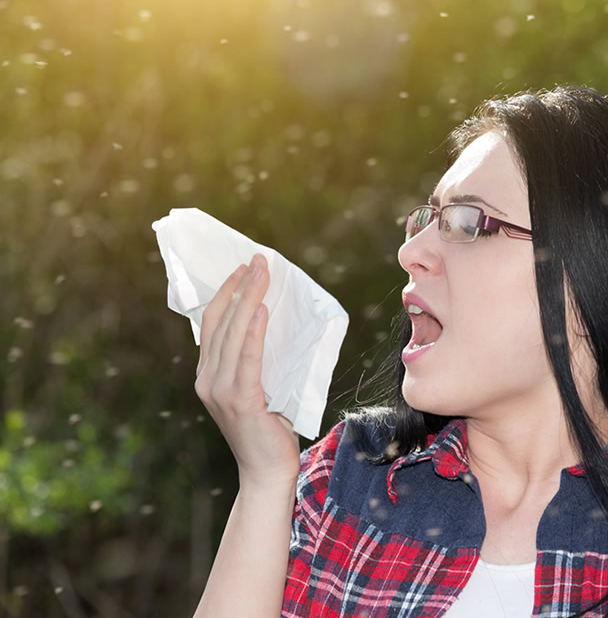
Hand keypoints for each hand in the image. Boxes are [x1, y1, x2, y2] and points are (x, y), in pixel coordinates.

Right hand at [194, 254, 300, 491]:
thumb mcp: (261, 387)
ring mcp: (219, 391)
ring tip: (263, 273)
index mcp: (208, 375)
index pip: (213, 324)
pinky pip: (247, 359)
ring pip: (233, 334)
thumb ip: (258, 361)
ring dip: (249, 299)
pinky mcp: (239, 401)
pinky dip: (253, 332)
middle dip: (240, 286)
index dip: (226, 292)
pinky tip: (261, 310)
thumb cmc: (270, 428)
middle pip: (221, 322)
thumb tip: (277, 323)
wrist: (268, 471)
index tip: (243, 268)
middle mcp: (207, 380)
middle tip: (257, 259)